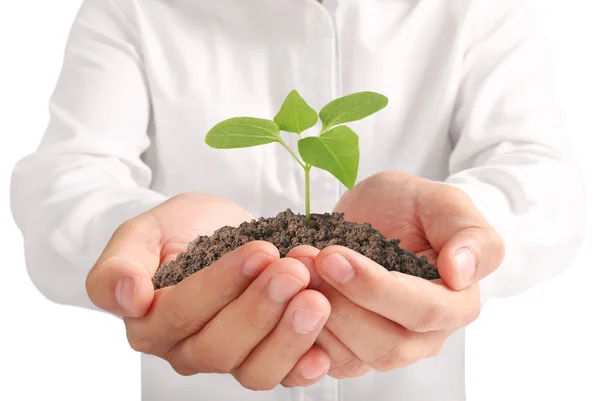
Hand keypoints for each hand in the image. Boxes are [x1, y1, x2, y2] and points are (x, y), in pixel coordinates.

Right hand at [86, 193, 331, 388]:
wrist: (210, 232)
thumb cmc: (175, 231)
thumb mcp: (142, 233)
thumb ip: (120, 264)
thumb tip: (127, 298)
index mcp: (150, 322)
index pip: (181, 313)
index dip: (220, 286)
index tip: (259, 252)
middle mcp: (186, 349)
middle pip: (219, 347)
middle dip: (260, 309)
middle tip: (294, 271)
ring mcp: (227, 357)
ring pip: (252, 370)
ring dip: (287, 336)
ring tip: (316, 299)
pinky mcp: (261, 355)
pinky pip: (281, 375)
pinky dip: (302, 367)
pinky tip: (324, 353)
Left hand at [294, 171, 504, 376]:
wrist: (378, 216)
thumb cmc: (413, 208)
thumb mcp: (442, 202)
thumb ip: (468, 233)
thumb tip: (462, 272)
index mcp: (456, 303)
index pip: (423, 310)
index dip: (374, 288)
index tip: (332, 256)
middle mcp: (424, 336)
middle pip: (385, 344)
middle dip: (339, 304)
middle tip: (305, 262)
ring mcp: (385, 346)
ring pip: (352, 358)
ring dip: (314, 318)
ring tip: (292, 271)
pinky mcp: (350, 349)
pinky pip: (326, 361)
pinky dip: (300, 334)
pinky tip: (285, 298)